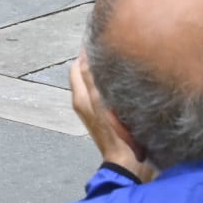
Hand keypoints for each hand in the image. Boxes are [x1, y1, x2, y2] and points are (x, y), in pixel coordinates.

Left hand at [70, 52, 151, 177]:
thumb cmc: (113, 135)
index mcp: (80, 98)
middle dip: (95, 60)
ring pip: (97, 82)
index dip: (85, 53)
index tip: (100, 39)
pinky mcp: (109, 116)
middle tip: (113, 46)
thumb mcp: (100, 104)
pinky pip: (107, 92)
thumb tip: (84, 57)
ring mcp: (97, 110)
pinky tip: (126, 80)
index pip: (76, 67)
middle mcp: (85, 102)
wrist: (126, 164)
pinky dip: (112, 84)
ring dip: (105, 72)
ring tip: (120, 59)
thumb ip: (91, 81)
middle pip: (86, 73)